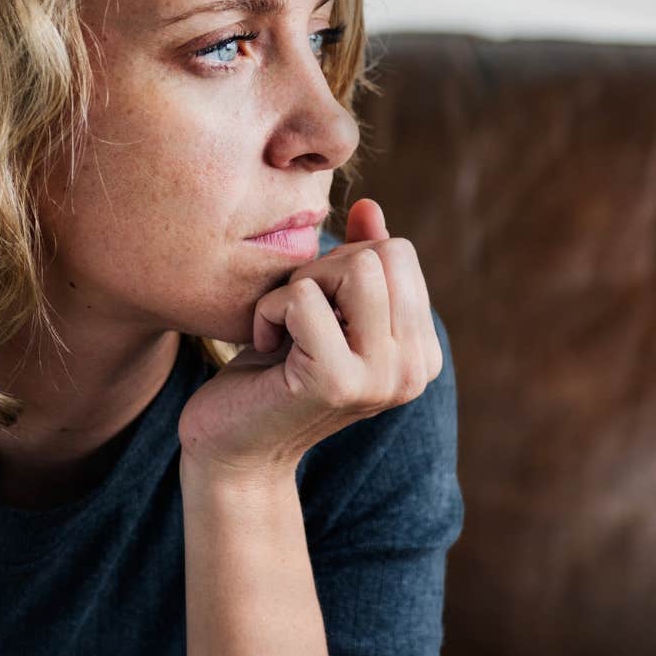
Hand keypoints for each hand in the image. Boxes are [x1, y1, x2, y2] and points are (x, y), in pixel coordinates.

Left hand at [177, 198, 442, 482]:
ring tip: (285, 326)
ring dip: (302, 284)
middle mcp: (415, 369)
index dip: (343, 263)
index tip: (316, 309)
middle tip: (295, 316)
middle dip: (325, 267)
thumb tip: (369, 207)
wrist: (233, 449)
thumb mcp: (323, 309)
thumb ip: (357, 262)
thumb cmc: (273, 374)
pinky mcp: (337, 382)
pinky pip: (304, 298)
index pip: (400, 253)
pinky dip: (270, 310)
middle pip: (383, 254)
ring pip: (357, 267)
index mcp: (421, 352)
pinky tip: (265, 347)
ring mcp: (381, 378)